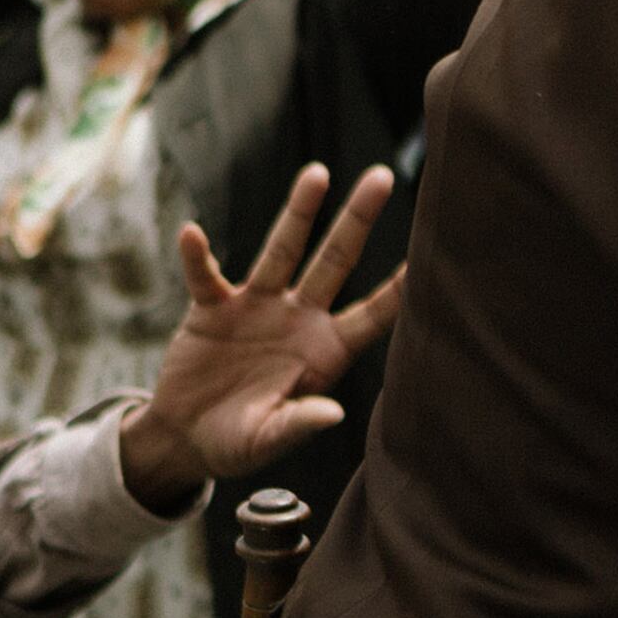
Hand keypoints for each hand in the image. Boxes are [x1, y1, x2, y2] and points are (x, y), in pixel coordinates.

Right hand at [116, 164, 404, 508]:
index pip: (374, 313)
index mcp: (326, 351)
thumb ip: (297, 424)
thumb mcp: (266, 441)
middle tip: (384, 176)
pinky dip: (197, 257)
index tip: (431, 255)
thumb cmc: (236, 443)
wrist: (185, 437)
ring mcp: (257, 307)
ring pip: (281, 251)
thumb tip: (334, 414)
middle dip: (358, 220)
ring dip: (297, 213)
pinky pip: (205, 277)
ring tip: (317, 174)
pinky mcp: (212, 309)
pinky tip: (193, 235)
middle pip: (335, 260)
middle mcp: (299, 319)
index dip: (401, 288)